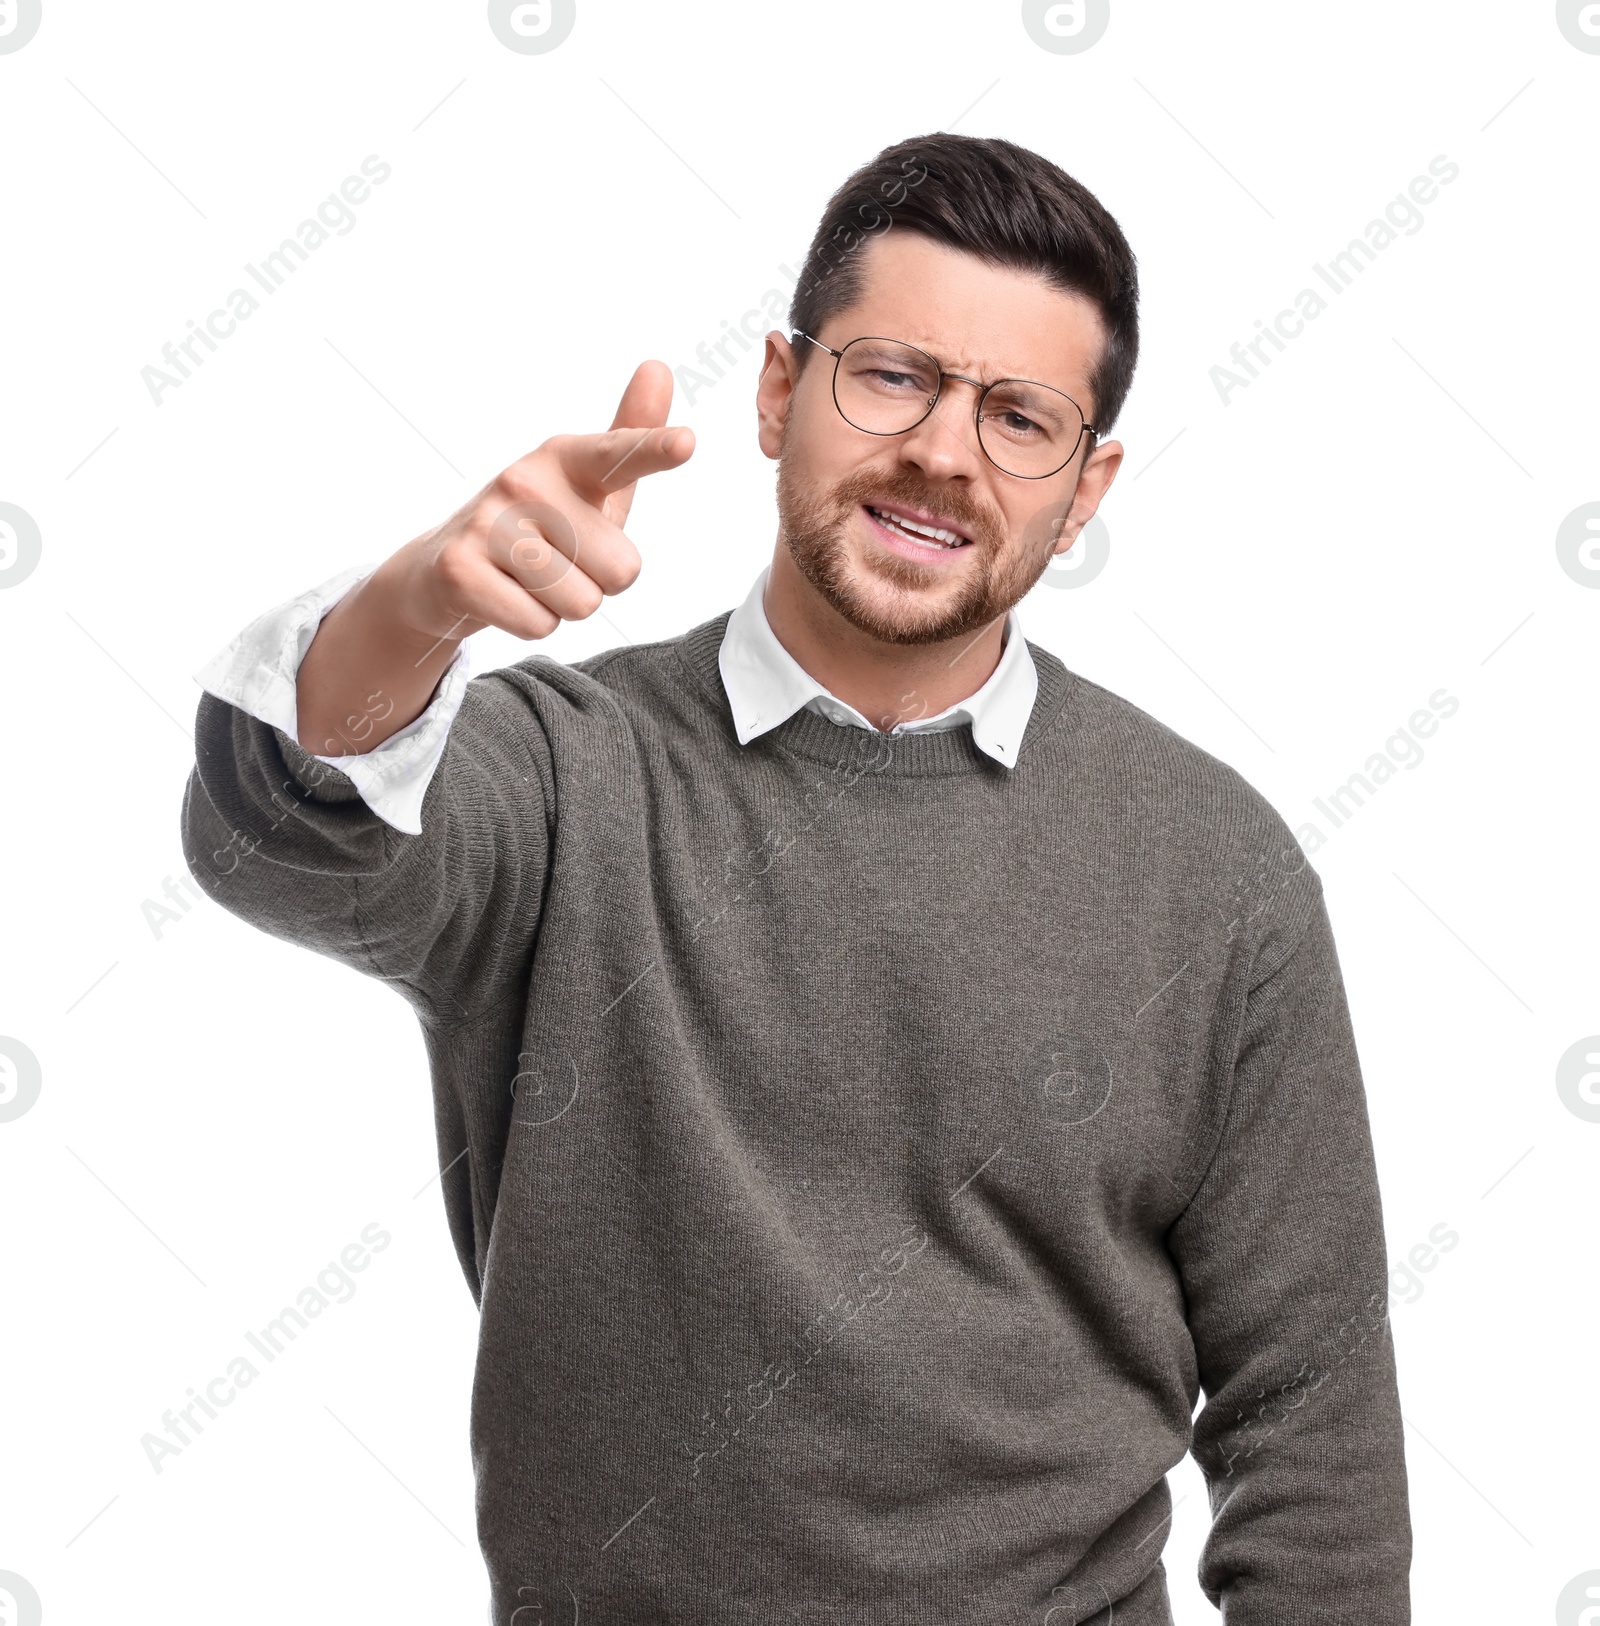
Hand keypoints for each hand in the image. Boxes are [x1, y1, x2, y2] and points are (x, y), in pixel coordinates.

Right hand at [382, 359, 692, 643]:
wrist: (443, 570)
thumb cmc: (536, 526)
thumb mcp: (588, 485)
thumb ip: (632, 439)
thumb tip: (657, 366)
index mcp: (565, 459)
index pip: (619, 456)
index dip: (655, 450)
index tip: (687, 443)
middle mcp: (525, 481)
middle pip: (622, 570)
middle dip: (600, 584)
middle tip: (560, 565)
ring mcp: (488, 523)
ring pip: (582, 602)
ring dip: (565, 606)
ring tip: (531, 582)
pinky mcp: (460, 569)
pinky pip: (540, 624)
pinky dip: (530, 623)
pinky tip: (506, 598)